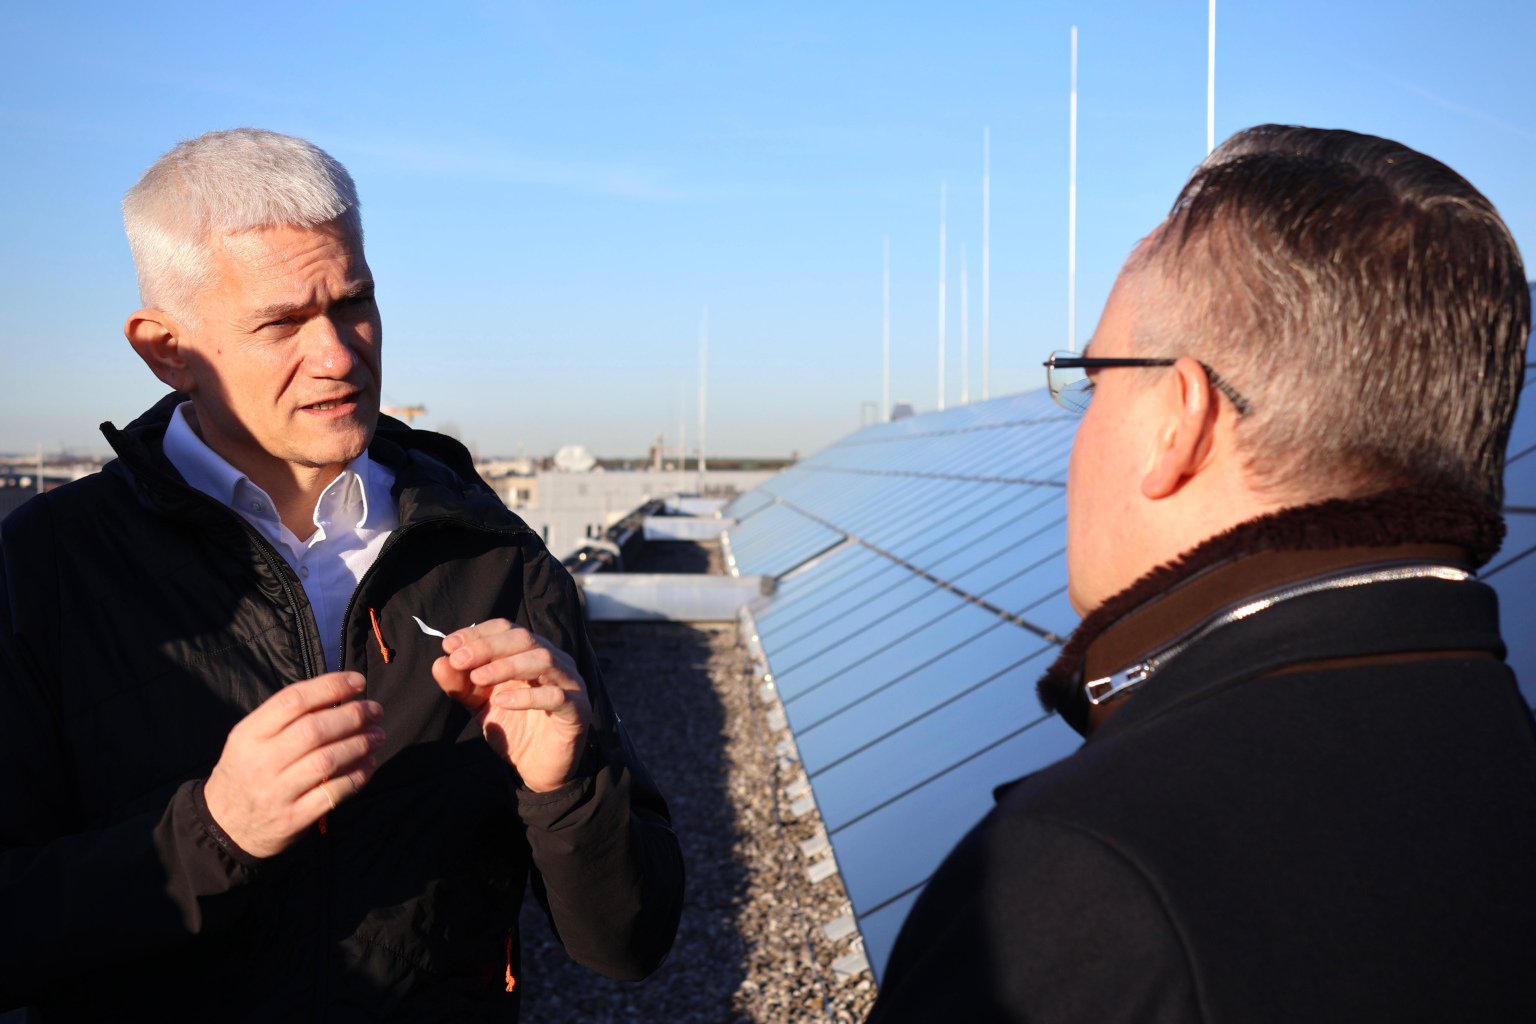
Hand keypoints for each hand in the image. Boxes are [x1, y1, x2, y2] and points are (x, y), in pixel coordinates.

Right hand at [203, 672, 384, 857]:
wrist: (222, 829)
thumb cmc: (245, 773)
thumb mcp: (249, 741)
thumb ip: (285, 719)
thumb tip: (338, 693)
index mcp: (248, 735)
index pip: (292, 700)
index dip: (330, 686)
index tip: (358, 682)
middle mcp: (260, 762)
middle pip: (314, 730)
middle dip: (353, 716)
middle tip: (375, 711)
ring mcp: (276, 793)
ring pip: (327, 761)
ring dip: (360, 744)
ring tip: (378, 736)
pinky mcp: (292, 820)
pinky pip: (333, 794)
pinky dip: (357, 777)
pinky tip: (368, 765)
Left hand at [431, 620, 591, 792]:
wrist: (538, 769)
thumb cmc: (514, 729)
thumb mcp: (480, 705)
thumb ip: (462, 685)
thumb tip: (439, 662)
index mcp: (531, 654)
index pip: (507, 629)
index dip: (478, 633)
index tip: (449, 645)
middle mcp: (554, 661)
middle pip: (524, 638)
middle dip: (488, 647)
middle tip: (459, 660)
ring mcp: (569, 683)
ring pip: (543, 659)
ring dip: (506, 665)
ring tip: (478, 678)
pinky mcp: (577, 710)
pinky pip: (556, 696)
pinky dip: (527, 696)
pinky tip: (503, 702)